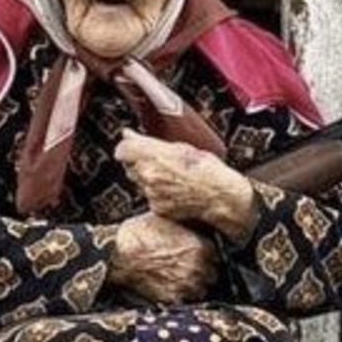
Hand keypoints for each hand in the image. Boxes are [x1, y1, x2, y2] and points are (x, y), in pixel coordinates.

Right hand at [109, 213, 216, 303]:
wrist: (118, 253)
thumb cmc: (138, 234)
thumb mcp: (168, 219)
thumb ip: (189, 227)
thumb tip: (198, 226)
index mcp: (201, 247)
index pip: (217, 255)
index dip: (207, 255)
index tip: (200, 255)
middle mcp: (198, 267)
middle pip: (212, 274)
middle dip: (203, 271)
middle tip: (188, 267)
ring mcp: (187, 285)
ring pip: (201, 290)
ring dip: (194, 286)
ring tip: (179, 278)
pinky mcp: (174, 298)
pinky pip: (186, 301)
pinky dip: (180, 296)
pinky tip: (170, 286)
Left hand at [116, 129, 259, 240]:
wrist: (220, 196)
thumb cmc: (206, 169)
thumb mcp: (180, 146)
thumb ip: (148, 141)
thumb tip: (128, 135)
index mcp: (153, 155)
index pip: (121, 150)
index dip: (127, 148)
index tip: (133, 147)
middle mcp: (148, 175)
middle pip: (129, 166)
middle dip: (139, 163)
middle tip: (159, 162)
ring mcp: (151, 193)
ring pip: (138, 182)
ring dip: (148, 178)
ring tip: (171, 177)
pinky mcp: (156, 207)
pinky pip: (149, 197)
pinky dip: (157, 193)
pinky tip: (174, 190)